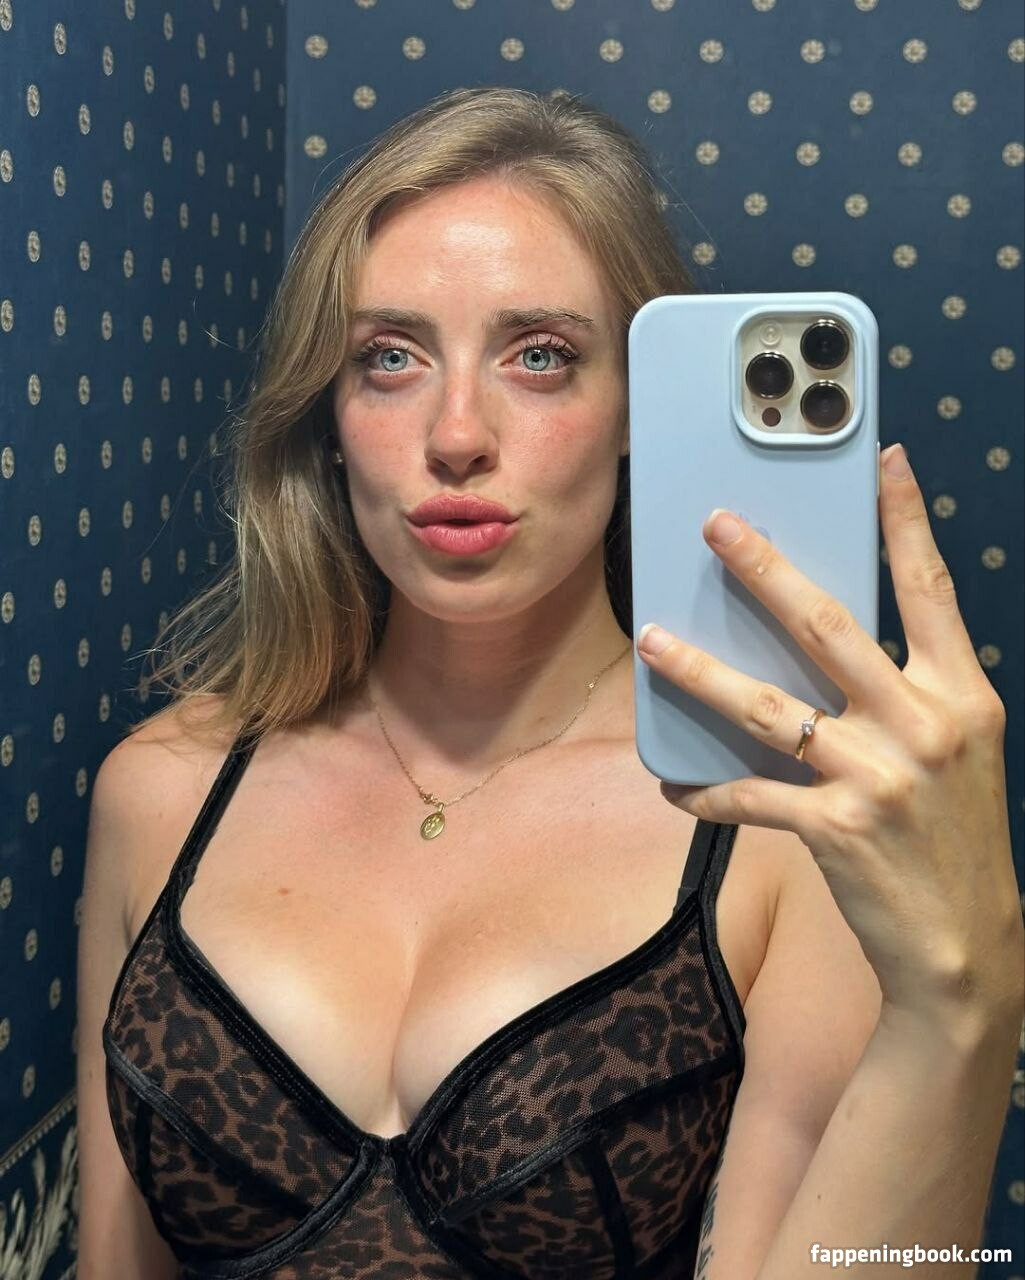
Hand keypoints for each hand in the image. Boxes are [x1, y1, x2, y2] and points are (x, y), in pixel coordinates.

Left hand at [636, 444, 1022, 1025]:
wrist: (965, 944)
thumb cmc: (952, 837)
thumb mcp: (953, 752)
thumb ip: (904, 695)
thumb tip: (826, 647)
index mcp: (962, 695)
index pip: (932, 591)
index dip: (907, 522)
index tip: (885, 462)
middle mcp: (924, 725)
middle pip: (828, 626)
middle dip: (766, 569)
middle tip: (716, 525)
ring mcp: (877, 775)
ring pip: (767, 705)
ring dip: (701, 671)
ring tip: (653, 640)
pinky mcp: (834, 826)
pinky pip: (750, 795)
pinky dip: (707, 791)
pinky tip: (675, 785)